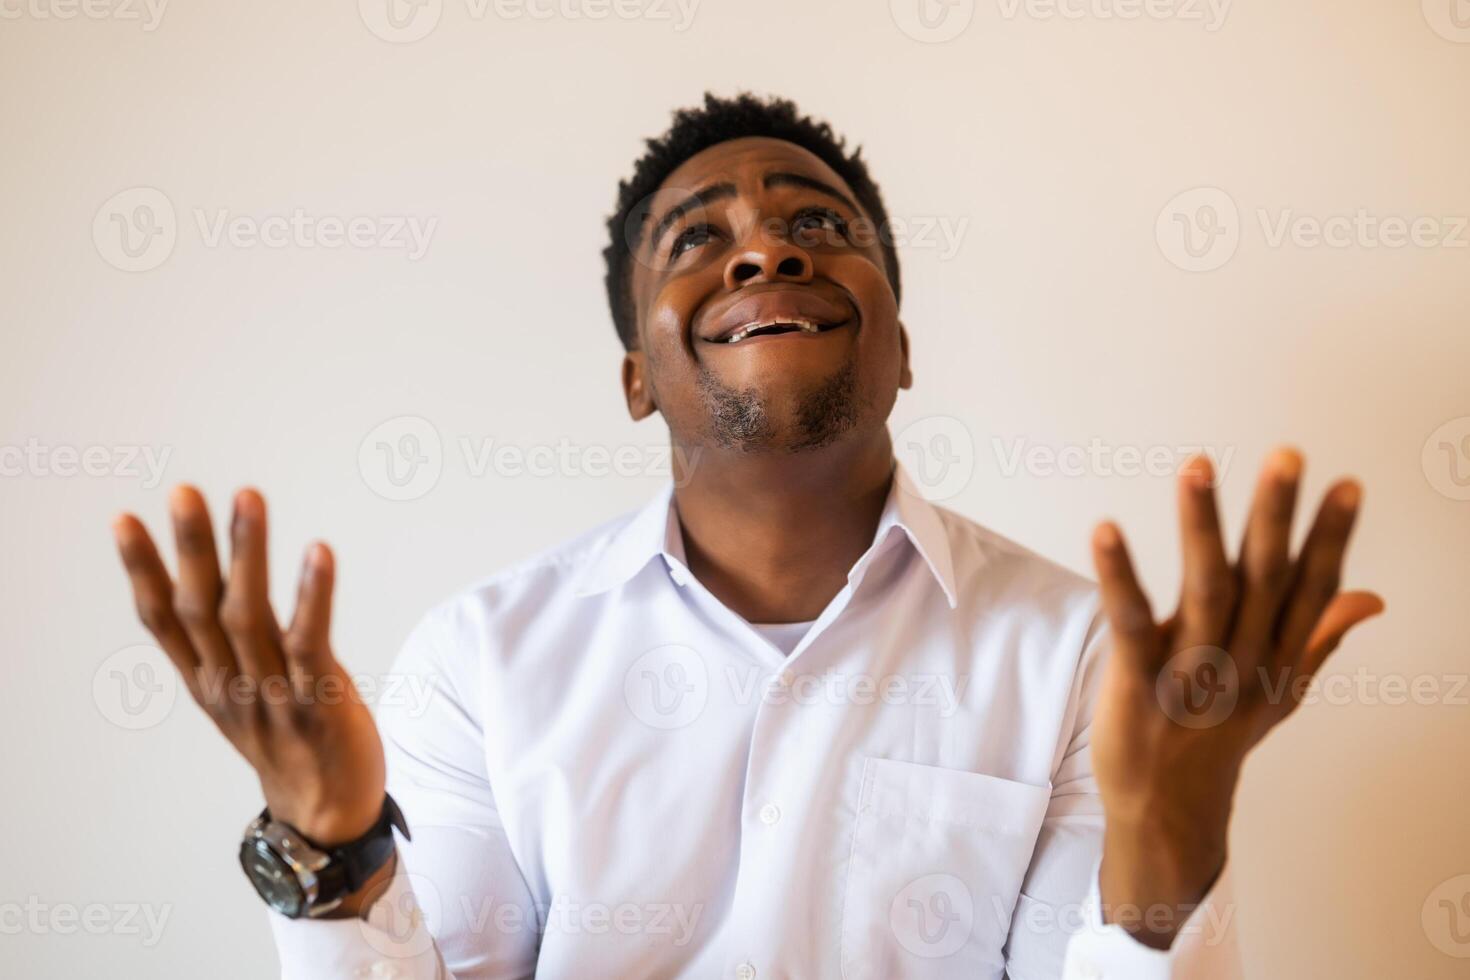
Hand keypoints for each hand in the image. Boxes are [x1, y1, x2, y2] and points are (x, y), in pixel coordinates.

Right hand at [111, 486, 384, 847]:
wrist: (330, 814)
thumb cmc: (289, 739)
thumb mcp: (241, 692)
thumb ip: (224, 644)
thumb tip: (213, 579)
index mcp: (207, 681)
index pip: (164, 620)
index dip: (142, 571)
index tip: (124, 520)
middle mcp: (230, 685)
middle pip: (201, 609)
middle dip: (191, 548)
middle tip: (182, 492)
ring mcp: (272, 695)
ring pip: (249, 617)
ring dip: (247, 554)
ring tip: (247, 496)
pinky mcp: (319, 702)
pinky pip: (311, 643)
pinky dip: (313, 596)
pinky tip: (318, 551)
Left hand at [1089, 449, 1383, 947]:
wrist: (1166, 812)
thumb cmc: (1218, 738)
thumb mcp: (1279, 689)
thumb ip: (1319, 636)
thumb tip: (1371, 597)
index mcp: (1276, 657)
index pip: (1310, 590)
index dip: (1331, 538)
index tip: (1348, 483)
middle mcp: (1241, 661)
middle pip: (1264, 580)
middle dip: (1276, 517)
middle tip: (1288, 456)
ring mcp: (1190, 673)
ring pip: (1204, 588)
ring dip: (1202, 525)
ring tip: (1198, 464)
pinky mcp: (1136, 680)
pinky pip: (1128, 620)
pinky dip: (1118, 575)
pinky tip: (1105, 530)